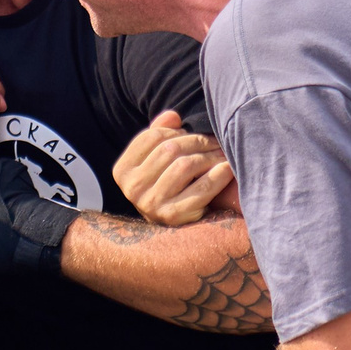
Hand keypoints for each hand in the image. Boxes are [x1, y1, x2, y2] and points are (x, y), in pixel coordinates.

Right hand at [112, 110, 232, 226]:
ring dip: (210, 156)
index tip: (194, 133)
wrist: (171, 233)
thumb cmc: (165, 186)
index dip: (178, 131)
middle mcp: (132, 188)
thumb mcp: (155, 160)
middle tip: (216, 141)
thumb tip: (173, 116)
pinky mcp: (174, 217)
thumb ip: (159, 134)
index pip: (154, 136)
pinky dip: (217, 176)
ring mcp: (151, 204)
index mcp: (123, 170)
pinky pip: (201, 189)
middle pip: (170, 149)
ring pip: (185, 165)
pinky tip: (227, 168)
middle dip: (198, 141)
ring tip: (223, 153)